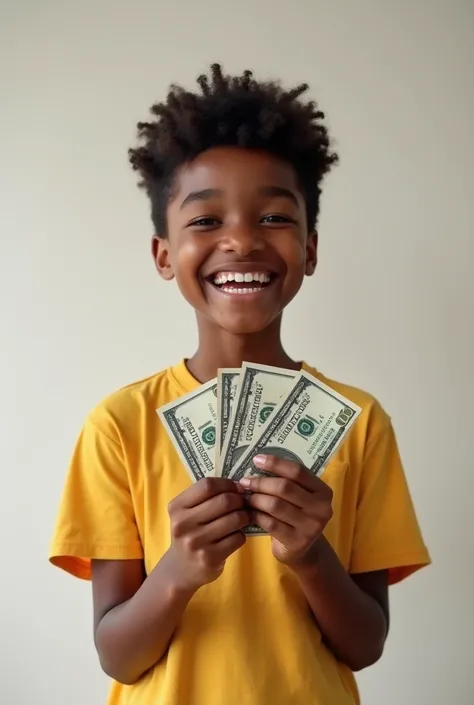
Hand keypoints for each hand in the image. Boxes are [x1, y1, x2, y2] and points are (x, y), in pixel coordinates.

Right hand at [166, 477, 248, 591]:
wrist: (179, 570)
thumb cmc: (189, 533)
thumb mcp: (187, 513)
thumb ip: (205, 497)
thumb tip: (240, 485)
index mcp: (177, 507)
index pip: (207, 485)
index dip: (227, 483)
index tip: (236, 488)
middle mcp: (183, 524)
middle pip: (224, 501)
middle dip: (239, 500)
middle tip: (244, 503)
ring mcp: (196, 542)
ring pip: (234, 519)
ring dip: (245, 516)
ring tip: (244, 517)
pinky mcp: (210, 558)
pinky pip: (237, 538)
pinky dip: (241, 534)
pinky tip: (236, 535)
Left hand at [239, 455, 332, 565]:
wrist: (302, 550)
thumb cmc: (296, 515)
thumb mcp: (299, 497)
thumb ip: (287, 481)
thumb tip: (258, 463)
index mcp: (323, 491)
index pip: (298, 471)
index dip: (276, 463)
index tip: (257, 459)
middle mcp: (321, 508)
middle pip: (284, 487)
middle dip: (261, 482)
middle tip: (244, 482)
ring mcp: (310, 526)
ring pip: (275, 505)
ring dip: (256, 499)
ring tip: (245, 497)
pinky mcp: (297, 541)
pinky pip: (270, 523)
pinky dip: (256, 515)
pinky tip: (249, 513)